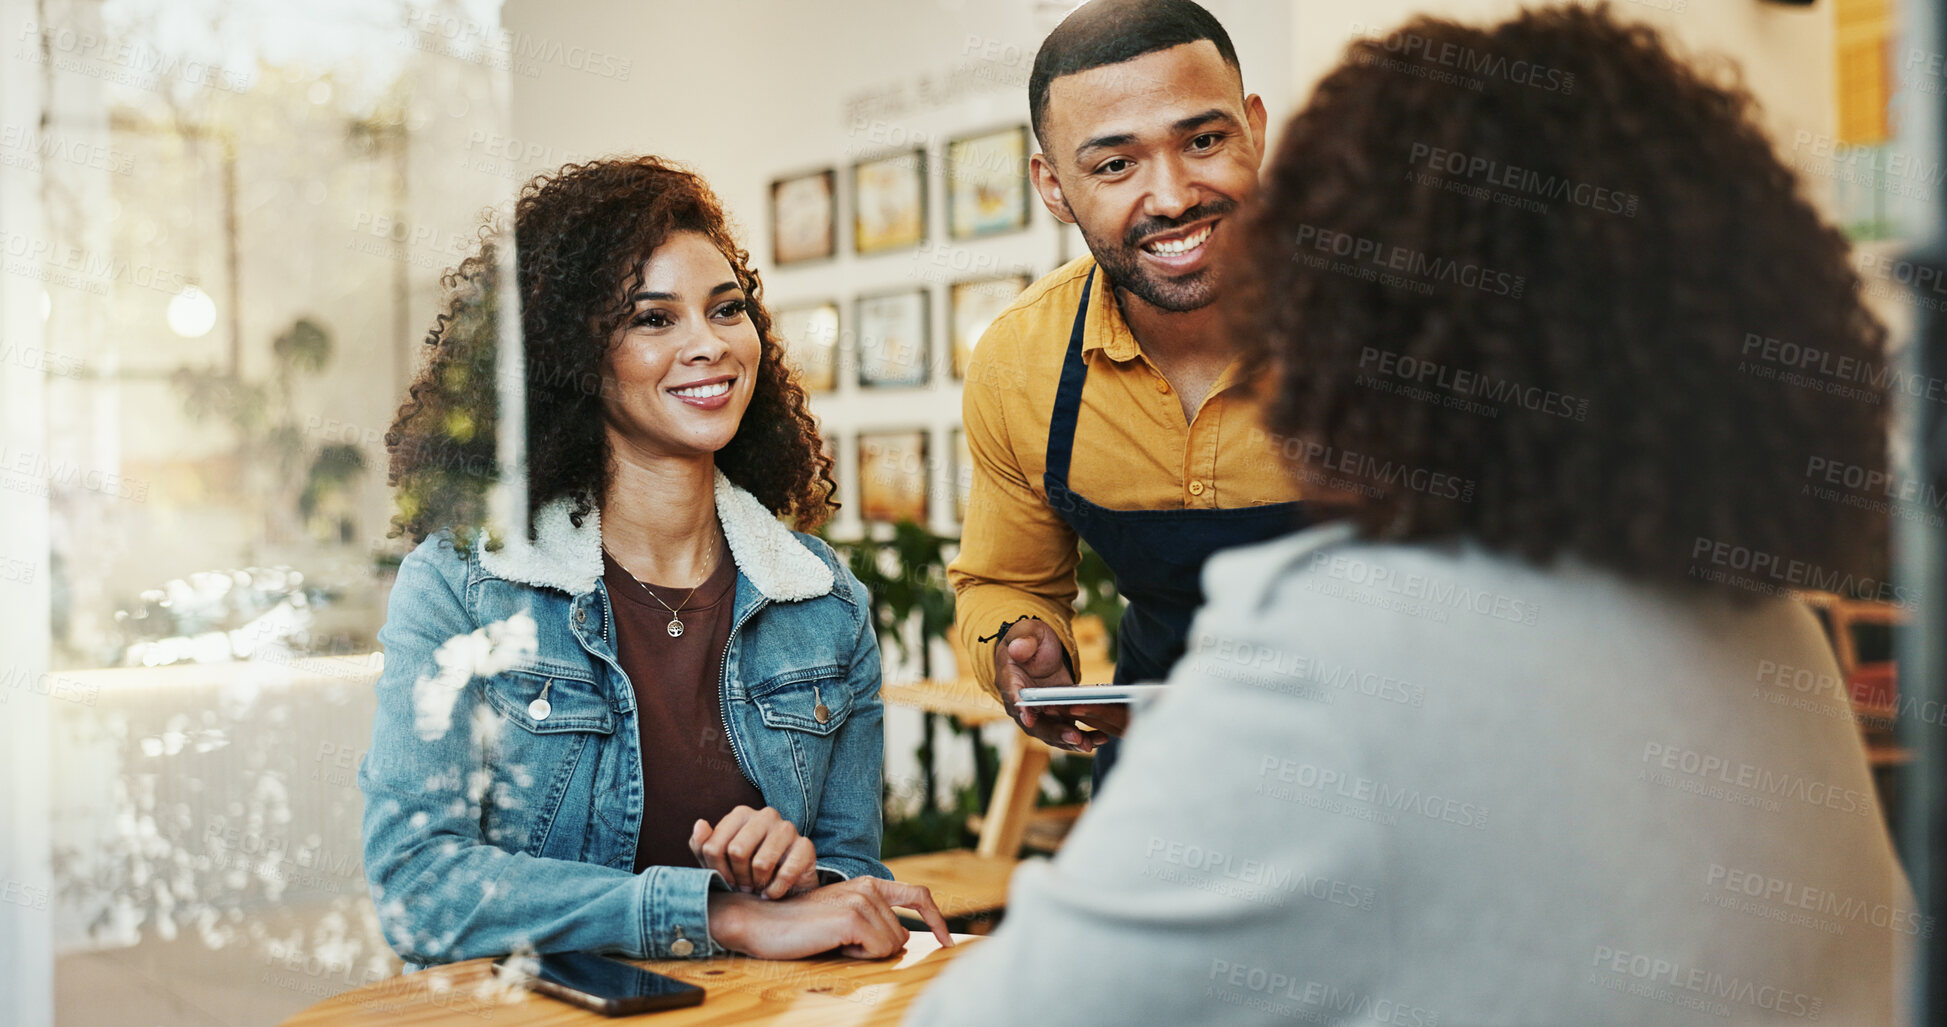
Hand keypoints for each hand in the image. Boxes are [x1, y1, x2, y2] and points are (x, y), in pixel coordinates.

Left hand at [689, 806, 818, 898]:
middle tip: (744, 886)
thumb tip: (700, 824)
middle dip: (738, 877)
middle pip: (737, 851)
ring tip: (758, 887)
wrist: (784, 888)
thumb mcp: (718, 862)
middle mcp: (765, 815)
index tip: (726, 880)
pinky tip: (773, 892)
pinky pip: (785, 873)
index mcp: (740, 814)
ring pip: (761, 863)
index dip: (716, 871)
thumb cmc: (745, 871)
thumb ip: (702, 844)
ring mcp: (788, 828)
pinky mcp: (806, 846)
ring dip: (757, 884)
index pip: (713, 846)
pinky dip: (775, 890)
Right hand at [707, 877, 953, 959]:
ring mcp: (862, 900)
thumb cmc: (799, 925)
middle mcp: (869, 887)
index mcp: (868, 884)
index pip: (918, 896)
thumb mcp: (842, 920)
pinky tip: (833, 943)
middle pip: (901, 935)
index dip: (937, 919)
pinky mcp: (854, 917)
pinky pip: (878, 950)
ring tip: (833, 939)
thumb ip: (874, 922)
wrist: (760, 921)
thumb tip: (903, 936)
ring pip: (891, 945)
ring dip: (864, 952)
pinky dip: (858, 956)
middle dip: (876, 948)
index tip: (946, 941)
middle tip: (839, 940)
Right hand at [992, 619, 1128, 750]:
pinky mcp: (1057, 716)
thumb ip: (1024, 640)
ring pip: (1051, 733)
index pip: (1013, 697)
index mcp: (1010, 680)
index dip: (1021, 708)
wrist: (1039, 650)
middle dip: (1054, 732)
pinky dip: (1083, 738)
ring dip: (1069, 741)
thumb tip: (1018, 649)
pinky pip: (1067, 731)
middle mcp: (1021, 704)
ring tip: (1088, 744)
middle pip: (1034, 724)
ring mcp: (1039, 713)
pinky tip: (1101, 738)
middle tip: (1074, 737)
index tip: (1029, 719)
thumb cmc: (1030, 639)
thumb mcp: (1027, 631)